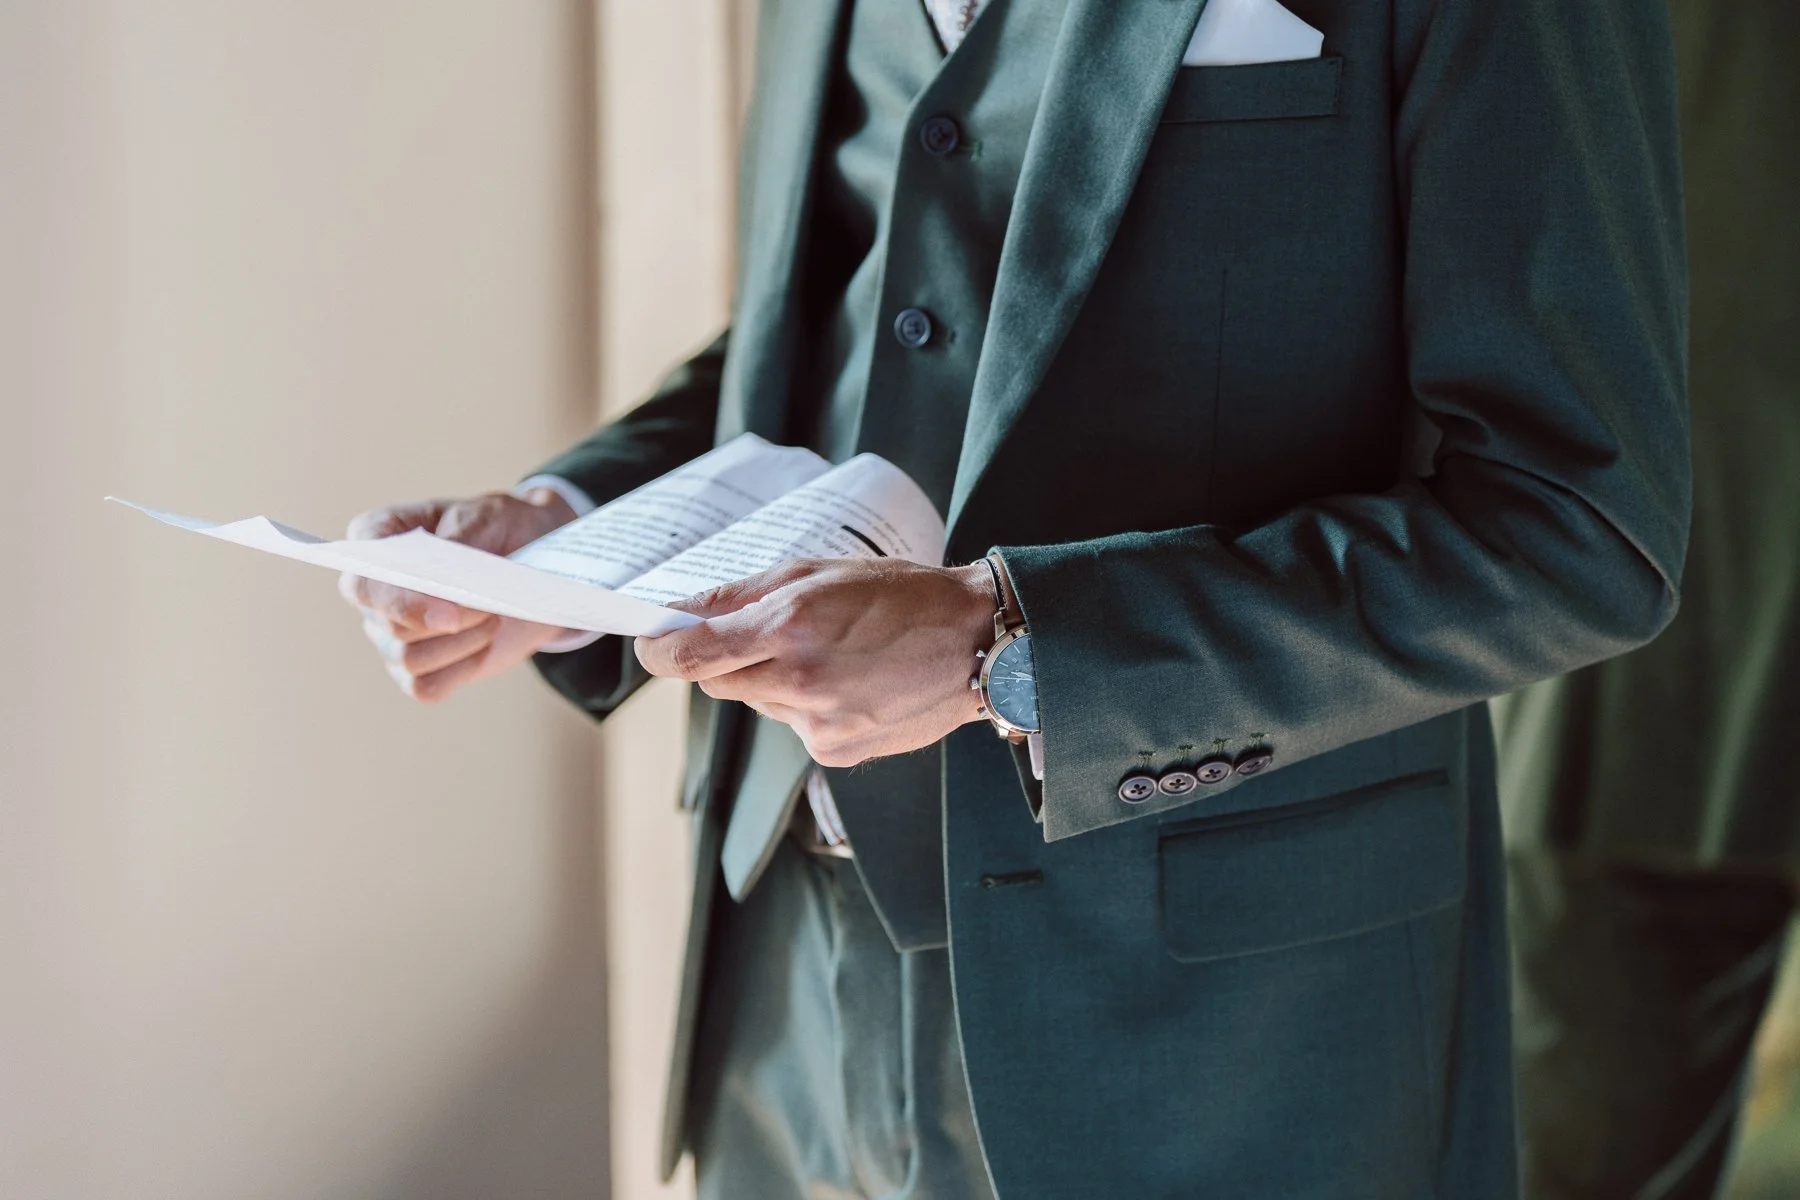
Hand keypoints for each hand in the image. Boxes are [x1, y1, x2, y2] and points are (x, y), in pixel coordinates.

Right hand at [339, 487, 576, 702]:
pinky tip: (486, 644)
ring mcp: (392, 633)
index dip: (398, 601)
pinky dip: (463, 668)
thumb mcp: (485, 519)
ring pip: (409, 660)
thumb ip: (457, 546)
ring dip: (462, 643)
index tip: (450, 613)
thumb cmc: (500, 528)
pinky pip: (426, 687)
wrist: (534, 560)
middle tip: (491, 603)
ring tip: (493, 616)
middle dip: (450, 620)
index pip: (362, 579)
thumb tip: (440, 591)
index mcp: (376, 538)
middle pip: (390, 626)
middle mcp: (376, 590)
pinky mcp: (419, 668)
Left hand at [633, 558, 995, 765]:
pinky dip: (807, 706)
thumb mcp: (817, 571)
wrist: (976, 643)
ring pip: (757, 704)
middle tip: (770, 633)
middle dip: (727, 658)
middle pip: (716, 682)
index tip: (654, 641)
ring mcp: (818, 723)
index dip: (660, 649)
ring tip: (831, 655)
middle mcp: (799, 681)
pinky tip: (851, 684)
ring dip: (773, 681)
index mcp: (790, 626)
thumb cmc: (901, 595)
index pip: (688, 655)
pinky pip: (793, 726)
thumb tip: (681, 613)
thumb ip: (741, 595)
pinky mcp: (836, 752)